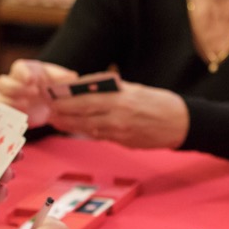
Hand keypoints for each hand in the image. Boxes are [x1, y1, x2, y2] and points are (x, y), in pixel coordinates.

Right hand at [0, 59, 76, 126]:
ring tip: (26, 106)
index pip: (17, 68)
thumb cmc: (53, 87)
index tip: (32, 79)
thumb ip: (63, 77)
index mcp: (25, 71)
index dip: (22, 73)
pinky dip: (6, 115)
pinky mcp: (6, 112)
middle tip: (34, 94)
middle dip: (16, 89)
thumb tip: (71, 77)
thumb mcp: (60, 80)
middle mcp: (12, 82)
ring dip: (9, 102)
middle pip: (2, 82)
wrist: (51, 105)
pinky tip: (21, 116)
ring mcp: (7, 98)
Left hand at [47, 80, 188, 149]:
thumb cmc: (158, 102)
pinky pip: (99, 136)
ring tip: (55, 120)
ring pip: (87, 128)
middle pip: (83, 114)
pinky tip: (73, 128)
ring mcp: (120, 131)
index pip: (87, 98)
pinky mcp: (123, 141)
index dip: (66, 99)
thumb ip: (111, 89)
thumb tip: (86, 87)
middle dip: (62, 113)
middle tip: (47, 110)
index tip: (51, 95)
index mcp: (121, 97)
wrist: (180, 123)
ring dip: (69, 125)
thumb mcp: (135, 89)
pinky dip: (84, 132)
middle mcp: (119, 115)